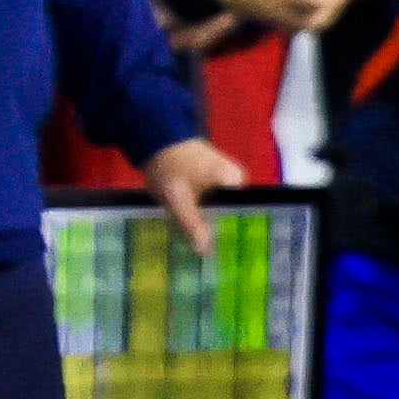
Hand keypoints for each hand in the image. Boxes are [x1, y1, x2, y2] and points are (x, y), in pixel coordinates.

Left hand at [143, 138, 247, 258]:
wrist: (154, 140)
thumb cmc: (169, 166)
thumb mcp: (177, 198)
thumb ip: (192, 223)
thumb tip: (205, 251)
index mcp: (235, 182)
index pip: (244, 216)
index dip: (235, 238)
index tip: (227, 257)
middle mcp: (237, 181)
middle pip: (233, 216)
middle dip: (223, 235)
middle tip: (212, 258)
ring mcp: (226, 181)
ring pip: (222, 212)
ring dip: (213, 228)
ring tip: (206, 252)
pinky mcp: (213, 182)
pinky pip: (214, 205)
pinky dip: (205, 217)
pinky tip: (197, 235)